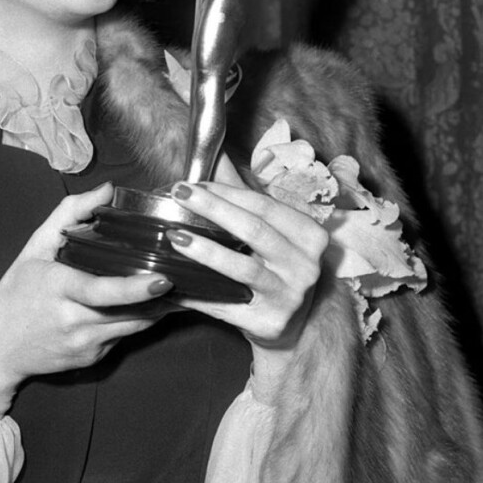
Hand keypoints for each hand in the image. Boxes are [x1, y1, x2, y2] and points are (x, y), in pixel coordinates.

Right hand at [0, 183, 170, 416]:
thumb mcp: (35, 247)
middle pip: (128, 312)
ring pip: (134, 327)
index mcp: (58, 288)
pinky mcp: (93, 358)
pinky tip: (152, 304)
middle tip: (189, 276)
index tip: (163, 279)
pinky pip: (124, 336)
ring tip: (182, 288)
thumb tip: (108, 189)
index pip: (100, 292)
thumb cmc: (17, 292)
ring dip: (160, 309)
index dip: (134, 288)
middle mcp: (73, 320)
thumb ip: (70, 213)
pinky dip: (139, 320)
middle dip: (162, 297)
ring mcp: (84, 344)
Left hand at [166, 168, 327, 383]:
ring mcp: (289, 297)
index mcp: (310, 236)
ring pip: (242, 268)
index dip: (226, 193)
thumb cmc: (277, 269)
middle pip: (254, 230)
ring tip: (174, 236)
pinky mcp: (269, 323)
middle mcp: (305, 266)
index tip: (192, 183)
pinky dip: (197, 293)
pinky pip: (225, 305)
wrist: (295, 327)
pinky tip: (173, 280)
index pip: (264, 206)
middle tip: (178, 194)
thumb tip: (215, 155)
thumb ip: (245, 197)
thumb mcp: (273, 232)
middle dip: (213, 209)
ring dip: (205, 251)